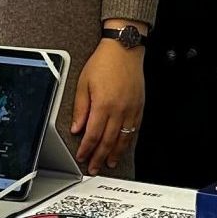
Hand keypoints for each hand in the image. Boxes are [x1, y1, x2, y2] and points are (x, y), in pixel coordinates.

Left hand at [71, 36, 145, 172]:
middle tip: (93, 168)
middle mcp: (118, 109)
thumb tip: (77, 128)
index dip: (86, 149)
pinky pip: (134, 129)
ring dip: (115, 154)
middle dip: (99, 157)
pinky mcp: (139, 106)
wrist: (124, 49)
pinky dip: (128, 141)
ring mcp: (131, 109)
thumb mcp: (83, 83)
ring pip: (123, 139)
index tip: (81, 157)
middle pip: (107, 141)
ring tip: (108, 163)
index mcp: (103, 104)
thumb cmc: (104, 62)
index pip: (92, 135)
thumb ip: (81, 108)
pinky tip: (123, 147)